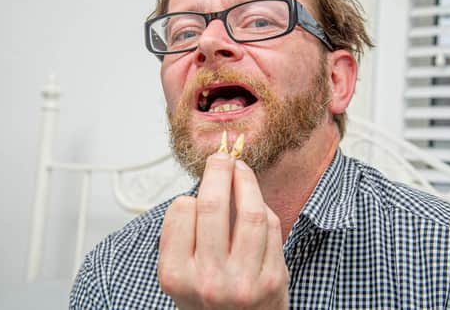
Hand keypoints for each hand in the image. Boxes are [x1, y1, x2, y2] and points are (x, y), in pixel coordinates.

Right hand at [158, 151, 288, 308]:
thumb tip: (206, 181)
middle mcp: (208, 280)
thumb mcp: (179, 275)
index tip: (194, 191)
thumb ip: (185, 235)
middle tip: (221, 155)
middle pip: (214, 205)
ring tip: (240, 169)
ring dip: (246, 180)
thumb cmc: (205, 301)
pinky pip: (271, 228)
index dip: (189, 195)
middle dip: (219, 170)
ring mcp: (244, 281)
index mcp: (176, 276)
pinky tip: (255, 200)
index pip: (181, 212)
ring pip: (249, 212)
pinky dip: (263, 206)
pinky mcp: (273, 280)